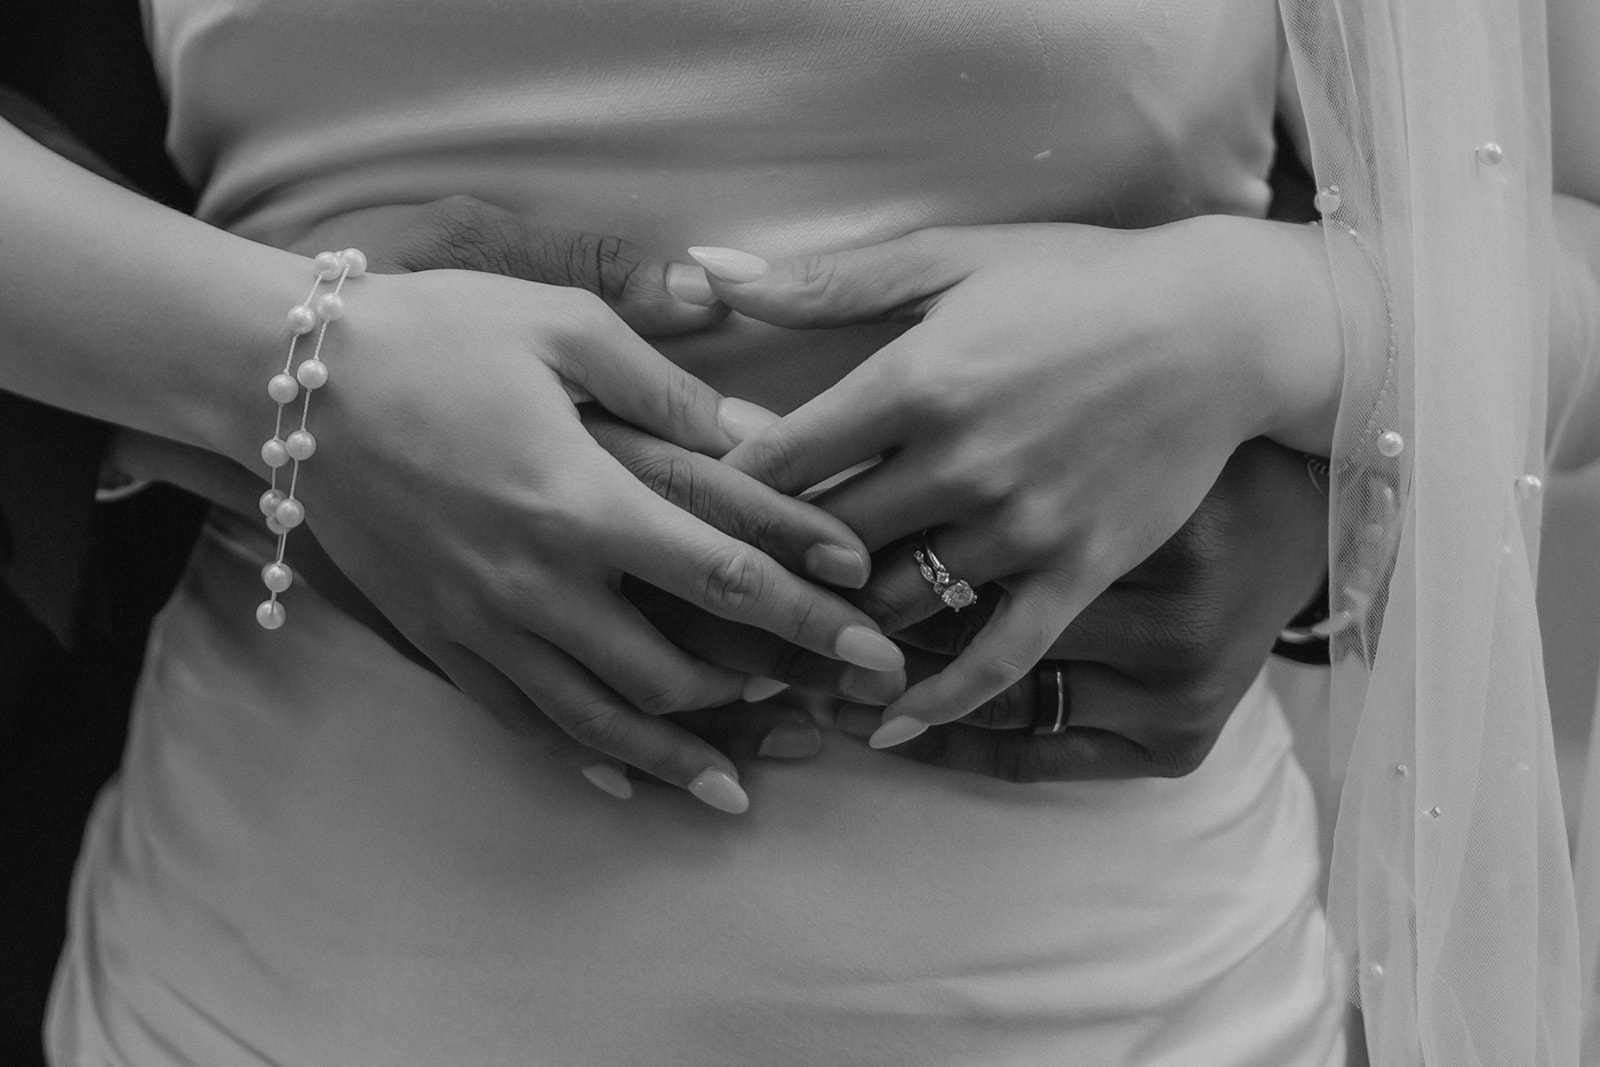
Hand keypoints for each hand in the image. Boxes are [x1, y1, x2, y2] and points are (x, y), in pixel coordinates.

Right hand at [227, 213, 906, 813]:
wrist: (290, 379)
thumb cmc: (433, 333)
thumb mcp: (559, 327)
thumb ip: (665, 388)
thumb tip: (755, 440)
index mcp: (582, 501)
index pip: (725, 578)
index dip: (811, 614)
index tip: (875, 641)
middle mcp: (536, 584)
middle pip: (673, 672)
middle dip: (763, 693)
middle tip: (826, 705)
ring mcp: (481, 623)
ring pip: (600, 720)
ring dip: (681, 754)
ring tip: (744, 779)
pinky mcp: (438, 639)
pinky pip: (521, 720)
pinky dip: (583, 755)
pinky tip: (625, 778)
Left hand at [691, 220, 1341, 740]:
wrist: (1222, 326)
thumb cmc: (1079, 281)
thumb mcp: (953, 257)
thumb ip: (829, 281)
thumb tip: (710, 271)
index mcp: (917, 379)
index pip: (782, 460)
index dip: (722, 495)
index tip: (684, 518)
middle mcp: (961, 461)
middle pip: (827, 542)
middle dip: (765, 573)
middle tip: (711, 601)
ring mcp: (1023, 525)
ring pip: (896, 604)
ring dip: (836, 634)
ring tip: (776, 658)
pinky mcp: (1079, 570)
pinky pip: (998, 655)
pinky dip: (940, 699)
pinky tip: (887, 725)